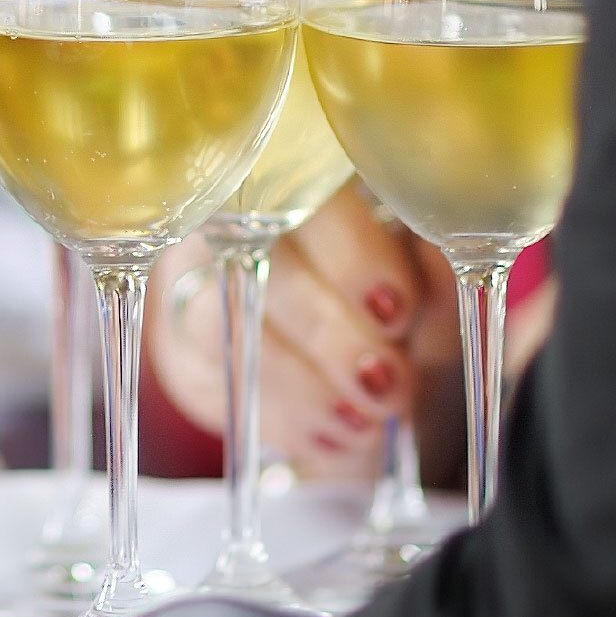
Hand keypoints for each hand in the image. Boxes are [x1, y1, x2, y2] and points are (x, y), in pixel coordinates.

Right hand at [151, 183, 432, 481]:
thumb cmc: (392, 309)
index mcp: (301, 177)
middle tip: (385, 382)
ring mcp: (194, 282)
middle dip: (324, 329)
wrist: (353, 369)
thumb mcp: (427, 291)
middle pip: (253, 257)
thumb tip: (432, 279)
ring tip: (360, 424)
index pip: (308, 190)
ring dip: (296, 382)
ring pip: (218, 320)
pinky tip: (329, 439)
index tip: (398, 310)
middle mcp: (233, 218)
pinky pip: (209, 381)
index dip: (350, 251)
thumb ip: (432, 279)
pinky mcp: (183, 351)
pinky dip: (277, 418)